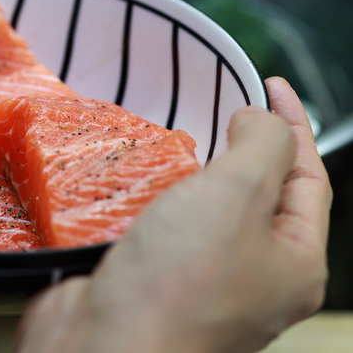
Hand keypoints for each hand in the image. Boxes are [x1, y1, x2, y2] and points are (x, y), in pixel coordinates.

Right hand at [14, 76, 331, 352]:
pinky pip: (161, 230)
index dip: (293, 123)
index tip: (267, 84)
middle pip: (258, 196)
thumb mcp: (237, 192)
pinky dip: (152, 200)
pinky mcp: (152, 284)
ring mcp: (200, 285)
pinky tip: (135, 180)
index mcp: (294, 263)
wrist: (102, 348)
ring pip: (204, 213)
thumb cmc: (179, 281)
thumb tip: (259, 123)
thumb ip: (263, 144)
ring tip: (174, 140)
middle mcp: (253, 278)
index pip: (309, 178)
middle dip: (241, 149)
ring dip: (190, 174)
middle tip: (219, 110)